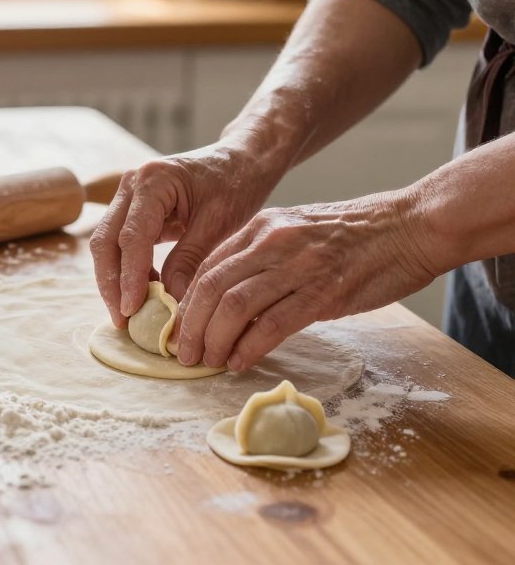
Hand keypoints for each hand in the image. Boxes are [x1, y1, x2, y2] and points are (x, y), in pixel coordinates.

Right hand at [89, 141, 277, 328]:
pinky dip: (129, 270)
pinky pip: (121, 244)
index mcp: (153, 180)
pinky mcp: (134, 210)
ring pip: (107, 244)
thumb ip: (191, 260)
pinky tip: (144, 293)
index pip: (130, 236)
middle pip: (105, 240)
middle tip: (122, 319)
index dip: (129, 276)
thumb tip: (171, 302)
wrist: (241, 161)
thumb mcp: (219, 223)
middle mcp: (131, 184)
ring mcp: (129, 196)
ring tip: (131, 313)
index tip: (131, 309)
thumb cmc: (236, 184)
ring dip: (115, 280)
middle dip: (110, 283)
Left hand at [173, 191, 438, 369]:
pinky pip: (274, 323)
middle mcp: (272, 241)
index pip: (207, 268)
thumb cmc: (355, 236)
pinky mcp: (325, 291)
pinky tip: (239, 362)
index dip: (186, 303)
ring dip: (214, 339)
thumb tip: (230, 301)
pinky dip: (250, 347)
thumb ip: (262, 259)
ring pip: (235, 306)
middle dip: (190, 326)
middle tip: (184, 354)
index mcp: (261, 227)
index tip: (177, 330)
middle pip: (211, 287)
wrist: (411, 226)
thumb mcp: (296, 233)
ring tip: (208, 361)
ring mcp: (298, 265)